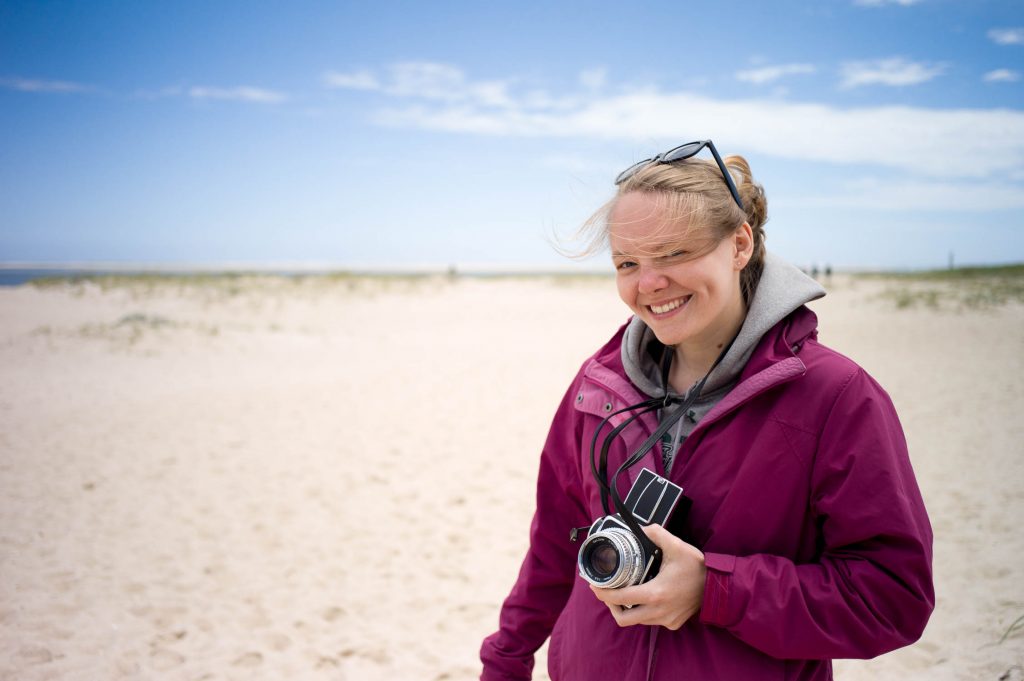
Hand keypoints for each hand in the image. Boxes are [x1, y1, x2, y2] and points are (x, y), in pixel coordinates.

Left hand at [588, 523, 705, 629]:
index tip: (594, 586)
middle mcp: (658, 612)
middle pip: (623, 619)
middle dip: (610, 606)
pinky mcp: (673, 624)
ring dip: (627, 609)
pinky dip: (643, 612)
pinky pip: (651, 621)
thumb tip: (640, 527)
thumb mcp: (677, 545)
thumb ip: (656, 533)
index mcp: (655, 593)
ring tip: (623, 593)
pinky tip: (645, 598)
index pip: (620, 598)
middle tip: (607, 592)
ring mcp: (666, 620)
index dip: (603, 593)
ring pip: (637, 621)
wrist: (720, 587)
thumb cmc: (697, 567)